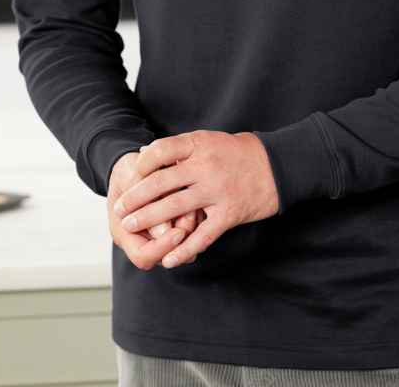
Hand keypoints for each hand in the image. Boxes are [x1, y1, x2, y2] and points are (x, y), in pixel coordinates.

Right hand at [106, 152, 201, 268]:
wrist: (135, 162)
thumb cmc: (129, 171)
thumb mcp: (131, 181)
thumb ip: (145, 203)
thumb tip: (163, 231)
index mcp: (123, 232)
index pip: (143, 256)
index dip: (161, 248)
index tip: (178, 232)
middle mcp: (141, 238)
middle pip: (166, 254)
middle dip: (182, 236)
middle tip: (192, 214)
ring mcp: (158, 232)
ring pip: (181, 245)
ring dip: (192, 228)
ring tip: (196, 207)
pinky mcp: (172, 223)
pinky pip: (189, 231)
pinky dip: (196, 221)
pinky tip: (200, 204)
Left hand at [113, 130, 279, 268]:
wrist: (279, 165)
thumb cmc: (240, 152)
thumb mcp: (210, 140)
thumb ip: (182, 149)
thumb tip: (148, 154)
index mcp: (200, 144)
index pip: (160, 152)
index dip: (141, 165)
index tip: (131, 177)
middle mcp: (206, 166)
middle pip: (160, 183)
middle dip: (135, 198)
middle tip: (119, 210)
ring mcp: (218, 190)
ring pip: (175, 209)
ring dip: (149, 220)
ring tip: (130, 227)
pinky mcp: (229, 213)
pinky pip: (202, 235)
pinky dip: (183, 249)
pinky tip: (168, 258)